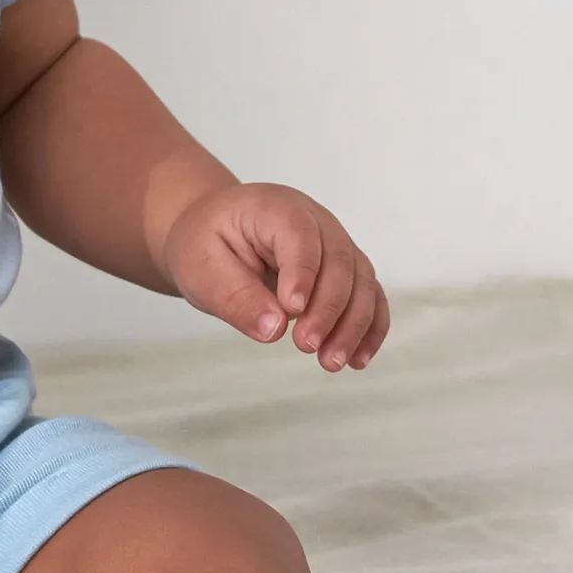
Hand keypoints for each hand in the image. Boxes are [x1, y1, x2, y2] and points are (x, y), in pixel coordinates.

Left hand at [161, 183, 389, 371]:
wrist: (213, 232)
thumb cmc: (206, 243)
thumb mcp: (202, 267)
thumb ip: (236, 296)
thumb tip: (274, 329)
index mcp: (276, 209)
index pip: (300, 237)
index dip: (302, 274)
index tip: (292, 311)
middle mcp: (316, 221)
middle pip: (339, 261)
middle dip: (328, 308)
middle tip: (306, 346)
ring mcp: (335, 244)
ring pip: (361, 281)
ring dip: (353, 325)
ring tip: (331, 362)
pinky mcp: (344, 270)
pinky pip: (369, 296)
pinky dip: (368, 327)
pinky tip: (357, 359)